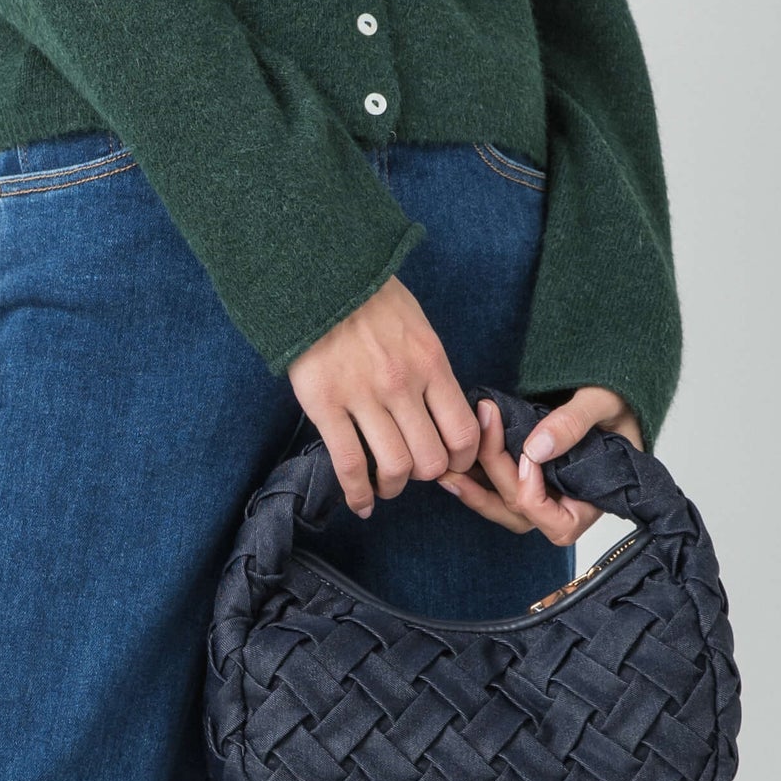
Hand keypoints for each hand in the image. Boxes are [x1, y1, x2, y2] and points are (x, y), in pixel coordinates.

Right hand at [288, 276, 481, 517]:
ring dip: (394, 487)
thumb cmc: (368, 300)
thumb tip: (441, 410)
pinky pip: (349, 463)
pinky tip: (361, 503)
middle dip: (426, 477)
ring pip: (394, 467)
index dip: (461, 460)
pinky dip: (357, 493)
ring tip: (386, 486)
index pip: (462, 432)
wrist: (317, 278)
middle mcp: (402, 384)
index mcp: (430, 363)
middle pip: (431, 459)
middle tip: (415, 473)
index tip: (450, 463)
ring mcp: (363, 396)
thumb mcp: (417, 327)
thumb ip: (430, 369)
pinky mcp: (325, 404)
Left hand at [438, 385, 641, 549]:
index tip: (528, 455)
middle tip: (485, 418)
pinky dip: (473, 479)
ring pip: (502, 507)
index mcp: (594, 500)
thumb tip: (534, 449)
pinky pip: (494, 490)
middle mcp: (567, 505)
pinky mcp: (525, 478)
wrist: (608, 387)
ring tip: (447, 465)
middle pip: (522, 509)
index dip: (535, 496)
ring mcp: (544, 494)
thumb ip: (573, 423)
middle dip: (497, 469)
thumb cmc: (617, 398)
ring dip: (474, 488)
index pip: (559, 524)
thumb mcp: (603, 403)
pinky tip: (451, 463)